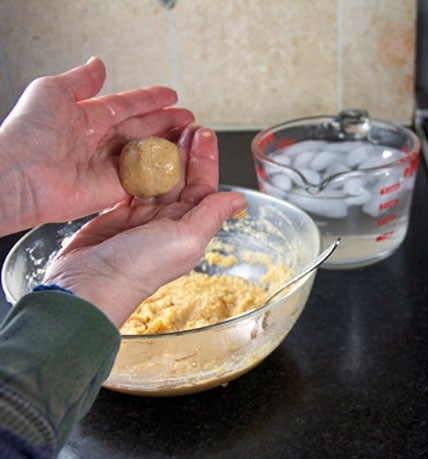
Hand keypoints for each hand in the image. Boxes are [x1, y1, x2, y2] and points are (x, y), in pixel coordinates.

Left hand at [0, 56, 194, 234]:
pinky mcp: (115, 189)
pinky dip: (162, 171)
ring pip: (147, 153)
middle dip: (167, 122)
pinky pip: (144, 178)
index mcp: (87, 117)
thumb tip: (97, 64)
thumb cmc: (29, 133)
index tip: (170, 96)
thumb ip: (81, 79)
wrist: (20, 175)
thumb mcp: (52, 91)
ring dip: (169, 145)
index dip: (150, 99)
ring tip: (191, 137)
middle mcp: (100, 141)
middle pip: (142, 128)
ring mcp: (109, 165)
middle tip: (189, 119)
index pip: (127, 105)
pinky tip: (179, 163)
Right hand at [42, 126, 245, 326]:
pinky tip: (138, 151)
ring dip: (163, 156)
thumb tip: (239, 200)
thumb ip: (211, 215)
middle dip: (186, 151)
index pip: (204, 186)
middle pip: (182, 179)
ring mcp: (143, 220)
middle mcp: (169, 223)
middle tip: (186, 123)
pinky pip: (131, 186)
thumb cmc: (139, 267)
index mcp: (190, 228)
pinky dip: (136, 169)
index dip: (205, 159)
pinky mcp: (118, 217)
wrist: (90, 285)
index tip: (204, 134)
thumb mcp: (186, 240)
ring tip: (165, 130)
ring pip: (158, 180)